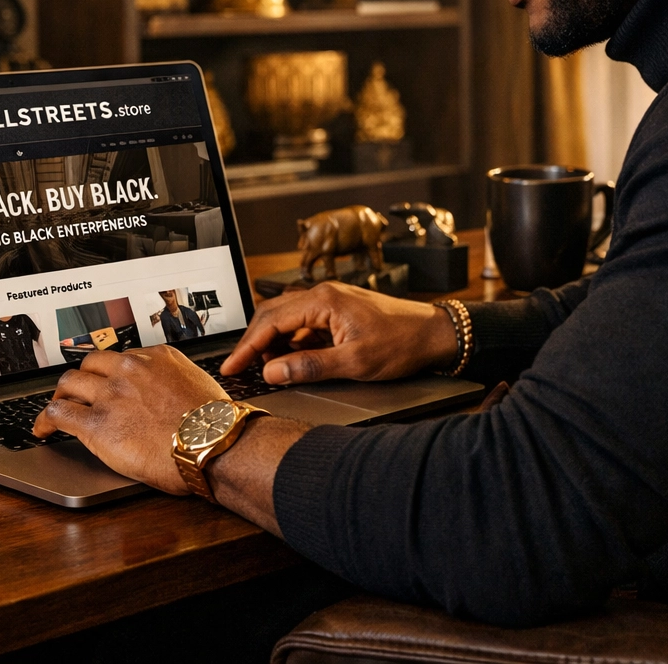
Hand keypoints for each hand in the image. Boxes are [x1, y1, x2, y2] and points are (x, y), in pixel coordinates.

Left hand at [32, 344, 227, 494]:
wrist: (214, 445)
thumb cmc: (215, 426)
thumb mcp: (199, 387)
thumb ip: (175, 384)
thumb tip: (169, 397)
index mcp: (158, 357)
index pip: (122, 357)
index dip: (111, 372)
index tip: (108, 380)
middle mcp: (131, 369)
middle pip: (92, 363)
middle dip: (84, 378)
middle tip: (80, 393)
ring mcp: (112, 394)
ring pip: (70, 382)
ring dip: (63, 394)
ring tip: (59, 406)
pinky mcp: (97, 424)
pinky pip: (59, 413)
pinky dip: (46, 419)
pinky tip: (44, 428)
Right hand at [222, 282, 458, 384]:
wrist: (434, 335)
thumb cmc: (402, 342)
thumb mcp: (354, 362)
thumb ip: (309, 366)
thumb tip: (273, 371)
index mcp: (324, 301)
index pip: (271, 321)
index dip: (248, 346)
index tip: (233, 366)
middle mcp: (324, 295)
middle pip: (273, 314)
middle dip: (253, 341)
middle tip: (240, 366)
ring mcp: (332, 303)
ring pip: (288, 319)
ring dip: (272, 342)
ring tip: (263, 367)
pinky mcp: (339, 313)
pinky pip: (305, 325)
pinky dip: (291, 342)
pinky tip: (290, 359)